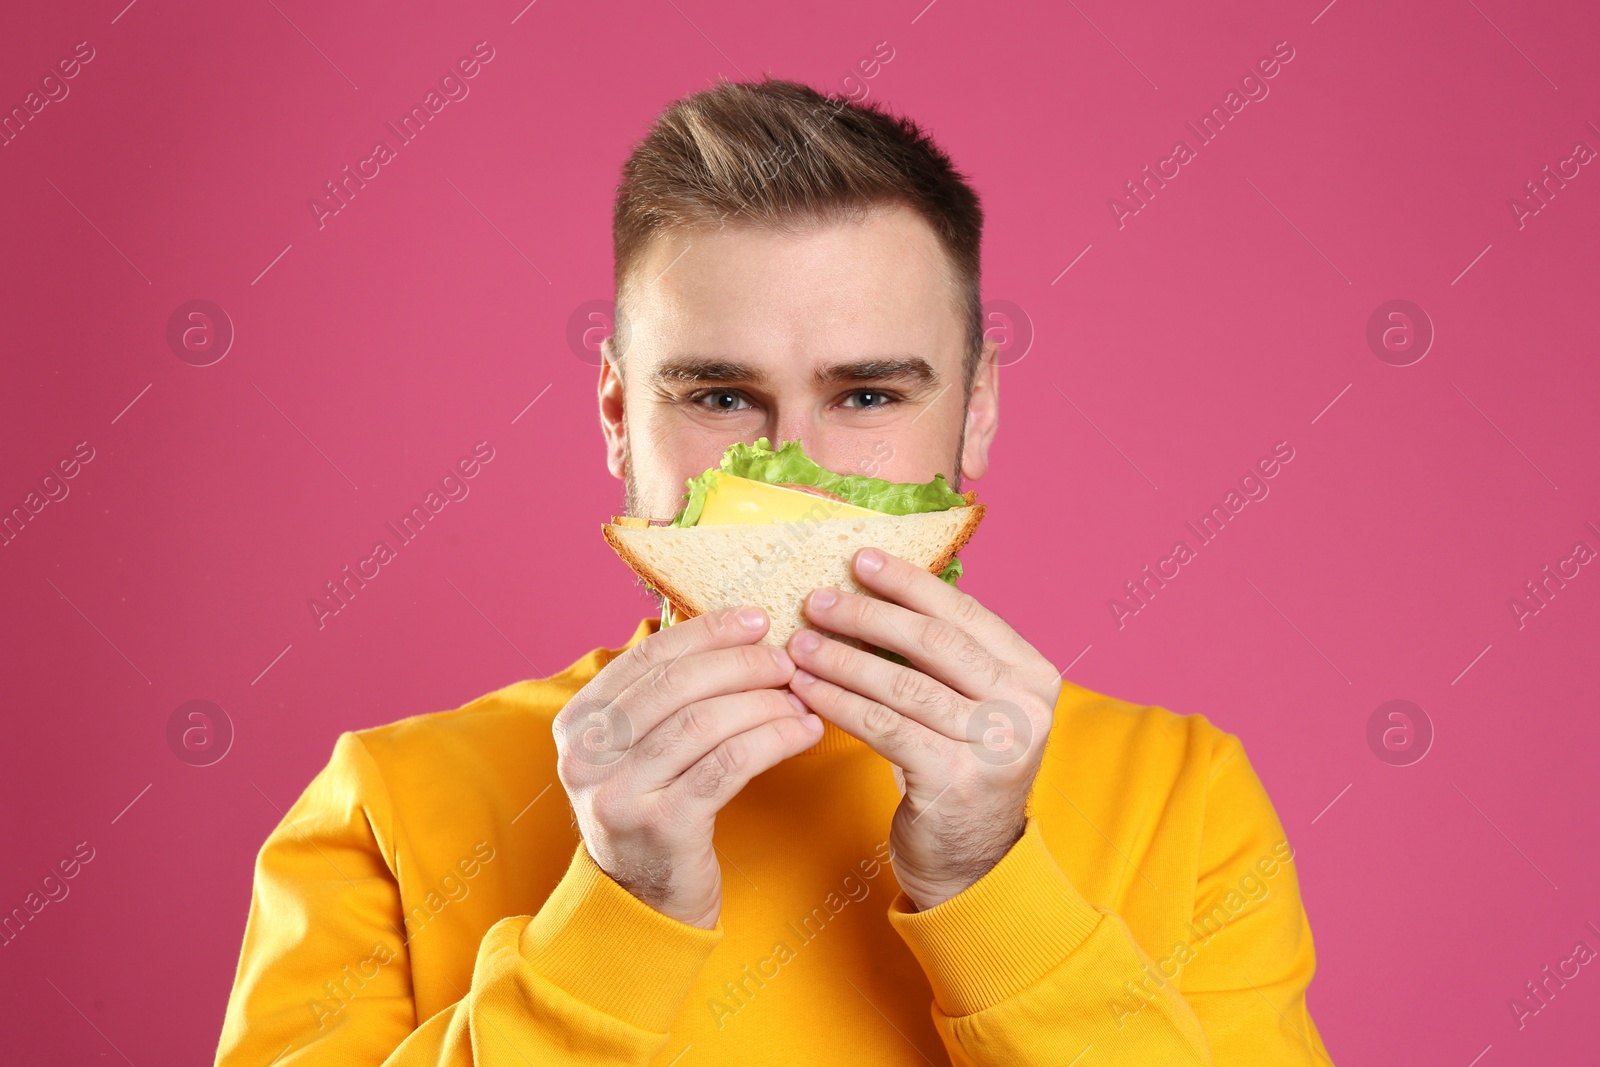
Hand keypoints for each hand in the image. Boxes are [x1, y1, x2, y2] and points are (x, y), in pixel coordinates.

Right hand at [553, 607, 822, 927]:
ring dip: (765, 703)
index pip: (648, 656)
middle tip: (787, 662)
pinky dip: (774, 740)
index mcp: (577, 722)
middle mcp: (586, 754)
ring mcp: (619, 791)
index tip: (757, 620)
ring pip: (706, 722)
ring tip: (802, 699)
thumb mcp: (638, 750)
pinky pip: (729, 765)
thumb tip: (736, 632)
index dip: (708, 632)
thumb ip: (665, 697)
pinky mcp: (662, 825)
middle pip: (677, 685)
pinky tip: (803, 734)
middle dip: (742, 665)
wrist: (643, 902)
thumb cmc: (654, 810)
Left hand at [785, 547, 1062, 909]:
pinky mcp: (956, 780)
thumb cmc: (958, 769)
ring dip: (842, 659)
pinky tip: (806, 689)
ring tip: (799, 644)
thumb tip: (877, 585)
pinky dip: (839, 703)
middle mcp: (1025, 707)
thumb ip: (945, 655)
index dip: (909, 583)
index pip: (964, 614)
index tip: (860, 560)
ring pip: (904, 685)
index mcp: (1033, 674)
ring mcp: (996, 746)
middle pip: (934, 643)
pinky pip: (884, 727)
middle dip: (868, 616)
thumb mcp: (970, 706)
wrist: (971, 862)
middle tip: (816, 600)